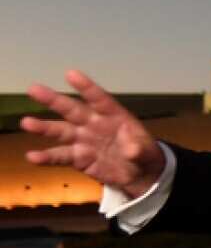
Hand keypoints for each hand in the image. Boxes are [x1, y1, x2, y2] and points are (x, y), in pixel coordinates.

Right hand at [21, 69, 164, 197]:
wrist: (137, 173)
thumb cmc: (143, 153)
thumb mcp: (148, 151)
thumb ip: (139, 148)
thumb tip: (132, 150)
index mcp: (113, 115)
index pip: (99, 99)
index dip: (86, 87)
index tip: (71, 74)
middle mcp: (93, 124)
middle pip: (72, 110)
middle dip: (54, 100)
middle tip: (34, 89)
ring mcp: (83, 141)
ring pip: (61, 131)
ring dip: (44, 127)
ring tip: (26, 122)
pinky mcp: (77, 158)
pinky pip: (60, 156)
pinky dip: (46, 157)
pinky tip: (33, 156)